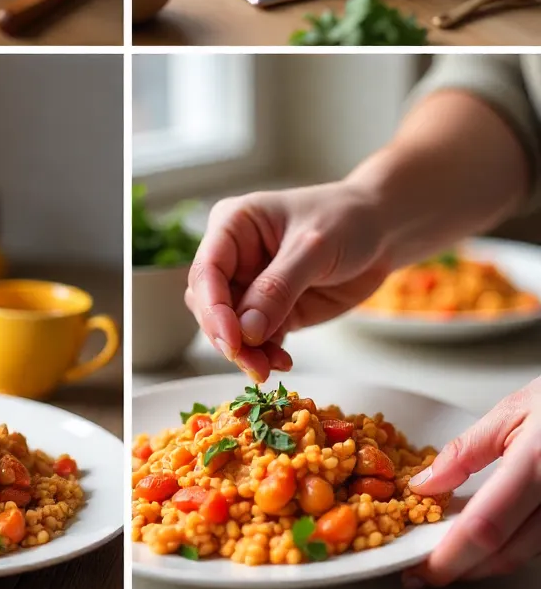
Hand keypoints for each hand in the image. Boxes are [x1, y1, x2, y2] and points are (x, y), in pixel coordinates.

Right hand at [185, 182, 388, 380]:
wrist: (381, 232)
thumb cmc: (346, 221)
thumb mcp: (313, 248)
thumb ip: (278, 288)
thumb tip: (245, 332)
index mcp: (233, 225)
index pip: (207, 270)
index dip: (213, 308)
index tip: (232, 341)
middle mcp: (234, 255)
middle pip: (210, 303)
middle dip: (227, 336)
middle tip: (254, 364)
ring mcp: (251, 284)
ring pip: (229, 327)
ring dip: (245, 352)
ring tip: (270, 368)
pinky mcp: (271, 310)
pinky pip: (256, 340)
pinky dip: (264, 355)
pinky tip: (283, 361)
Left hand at [403, 376, 540, 586]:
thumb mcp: (510, 413)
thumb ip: (465, 451)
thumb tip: (425, 483)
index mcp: (536, 463)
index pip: (485, 527)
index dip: (451, 556)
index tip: (421, 567)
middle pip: (504, 554)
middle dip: (461, 568)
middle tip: (424, 570)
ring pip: (522, 556)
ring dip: (483, 564)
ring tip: (447, 557)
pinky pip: (537, 546)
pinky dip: (507, 550)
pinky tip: (483, 545)